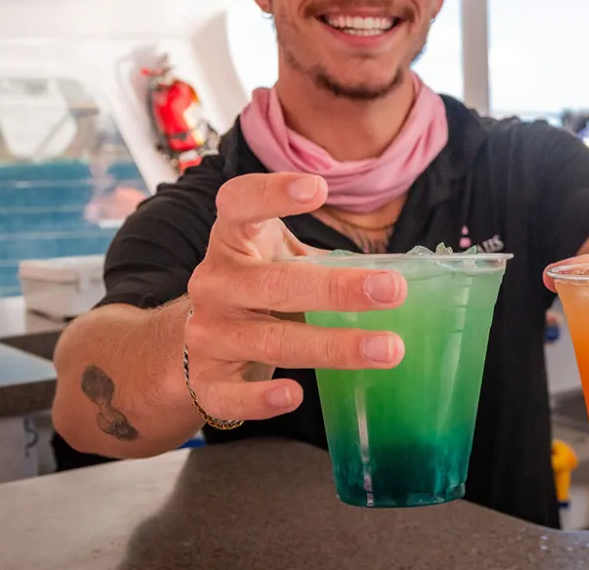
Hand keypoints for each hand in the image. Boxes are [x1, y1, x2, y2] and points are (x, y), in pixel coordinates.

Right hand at [183, 173, 407, 423]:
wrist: (184, 343)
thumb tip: (404, 271)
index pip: (239, 204)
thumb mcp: (277, 259)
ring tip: (388, 349)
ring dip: (333, 346)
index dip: (273, 193)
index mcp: (232, 240)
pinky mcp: (205, 381)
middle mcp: (215, 282)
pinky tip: (295, 396)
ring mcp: (208, 333)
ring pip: (270, 340)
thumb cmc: (256, 290)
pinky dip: (261, 399)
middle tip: (393, 290)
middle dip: (339, 289)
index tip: (318, 188)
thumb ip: (322, 258)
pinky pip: (231, 395)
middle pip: (275, 283)